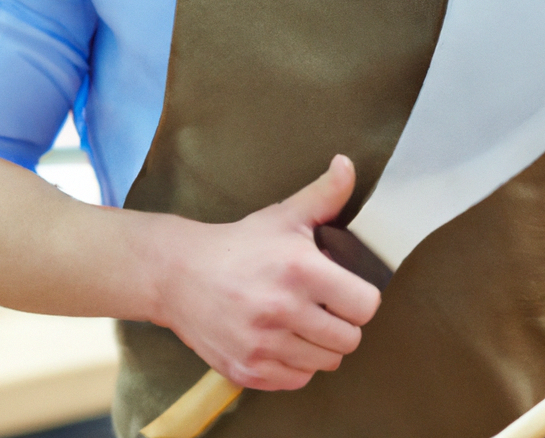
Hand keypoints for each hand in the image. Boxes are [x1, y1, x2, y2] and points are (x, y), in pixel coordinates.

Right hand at [155, 154, 380, 391]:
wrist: (179, 275)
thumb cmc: (241, 244)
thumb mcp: (285, 215)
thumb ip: (325, 193)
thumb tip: (348, 163)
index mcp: (300, 270)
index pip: (365, 305)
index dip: (362, 297)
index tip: (348, 289)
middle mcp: (282, 311)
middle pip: (350, 340)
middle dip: (344, 322)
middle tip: (327, 306)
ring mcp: (262, 345)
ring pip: (325, 363)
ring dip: (322, 345)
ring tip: (305, 321)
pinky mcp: (246, 370)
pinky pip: (297, 380)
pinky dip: (297, 364)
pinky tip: (285, 339)